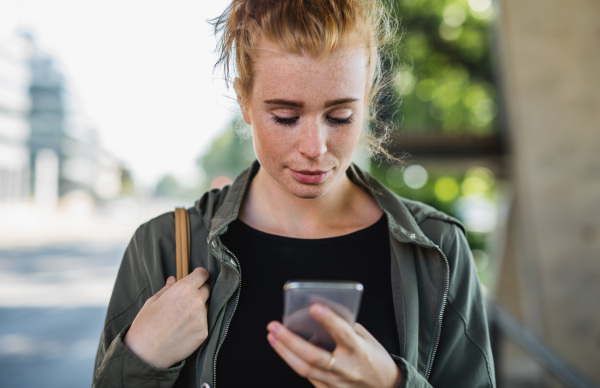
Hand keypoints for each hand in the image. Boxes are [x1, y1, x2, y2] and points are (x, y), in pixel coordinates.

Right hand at [124, 267, 210, 367]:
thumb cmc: (145, 325)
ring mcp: (202, 317)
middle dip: (198, 291)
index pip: (202, 274)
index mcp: (183, 289)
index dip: (199, 275)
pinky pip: (204, 323)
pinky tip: (182, 330)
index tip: (196, 278)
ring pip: (205, 307)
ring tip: (180, 319)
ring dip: (198, 308)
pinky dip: (197, 324)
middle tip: (185, 300)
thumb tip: (173, 279)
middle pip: (207, 289)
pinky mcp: (204, 332)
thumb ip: (167, 289)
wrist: (146, 354)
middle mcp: (196, 301)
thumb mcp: (152, 302)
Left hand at [266, 304, 402, 387]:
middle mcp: (346, 369)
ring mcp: (336, 383)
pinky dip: (294, 361)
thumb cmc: (373, 357)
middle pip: (313, 356)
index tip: (313, 306)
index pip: (342, 333)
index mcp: (359, 350)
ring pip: (304, 369)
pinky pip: (307, 376)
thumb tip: (319, 312)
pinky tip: (284, 349)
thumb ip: (345, 326)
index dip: (328, 320)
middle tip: (275, 325)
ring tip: (272, 335)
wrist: (384, 386)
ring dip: (284, 351)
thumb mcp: (365, 338)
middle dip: (290, 340)